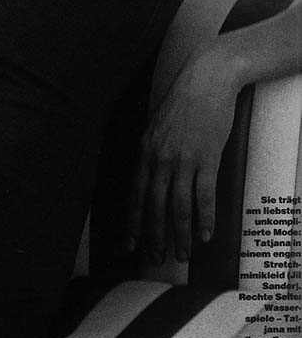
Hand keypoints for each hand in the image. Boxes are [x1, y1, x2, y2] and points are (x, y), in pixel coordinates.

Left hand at [126, 43, 240, 263]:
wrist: (206, 79)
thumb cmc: (183, 100)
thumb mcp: (157, 125)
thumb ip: (152, 150)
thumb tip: (151, 174)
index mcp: (145, 150)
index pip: (136, 193)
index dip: (133, 220)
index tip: (130, 242)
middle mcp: (160, 158)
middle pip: (155, 205)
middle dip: (154, 235)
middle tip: (156, 258)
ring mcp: (183, 159)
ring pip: (178, 206)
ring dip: (179, 233)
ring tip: (182, 253)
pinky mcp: (206, 158)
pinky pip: (203, 196)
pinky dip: (204, 218)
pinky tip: (205, 235)